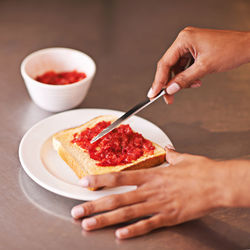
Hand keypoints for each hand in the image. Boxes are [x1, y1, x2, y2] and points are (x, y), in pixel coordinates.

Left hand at [71, 147, 231, 238]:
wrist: (217, 183)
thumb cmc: (200, 169)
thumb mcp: (181, 158)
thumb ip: (170, 155)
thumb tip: (167, 150)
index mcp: (152, 175)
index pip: (119, 177)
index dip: (100, 180)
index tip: (84, 182)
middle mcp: (150, 190)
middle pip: (117, 198)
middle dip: (94, 205)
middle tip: (77, 211)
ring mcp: (158, 205)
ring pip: (127, 213)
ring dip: (106, 219)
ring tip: (89, 224)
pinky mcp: (169, 217)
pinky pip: (147, 224)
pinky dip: (133, 230)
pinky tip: (119, 235)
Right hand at [147, 27, 249, 103]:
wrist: (247, 47)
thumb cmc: (231, 49)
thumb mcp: (204, 68)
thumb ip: (184, 80)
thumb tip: (170, 89)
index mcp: (184, 40)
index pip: (165, 63)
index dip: (158, 81)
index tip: (154, 93)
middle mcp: (184, 41)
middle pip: (169, 66)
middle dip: (170, 83)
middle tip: (167, 97)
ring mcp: (189, 46)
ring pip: (177, 68)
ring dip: (181, 80)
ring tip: (191, 86)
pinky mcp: (194, 51)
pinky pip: (185, 67)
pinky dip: (188, 76)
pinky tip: (195, 81)